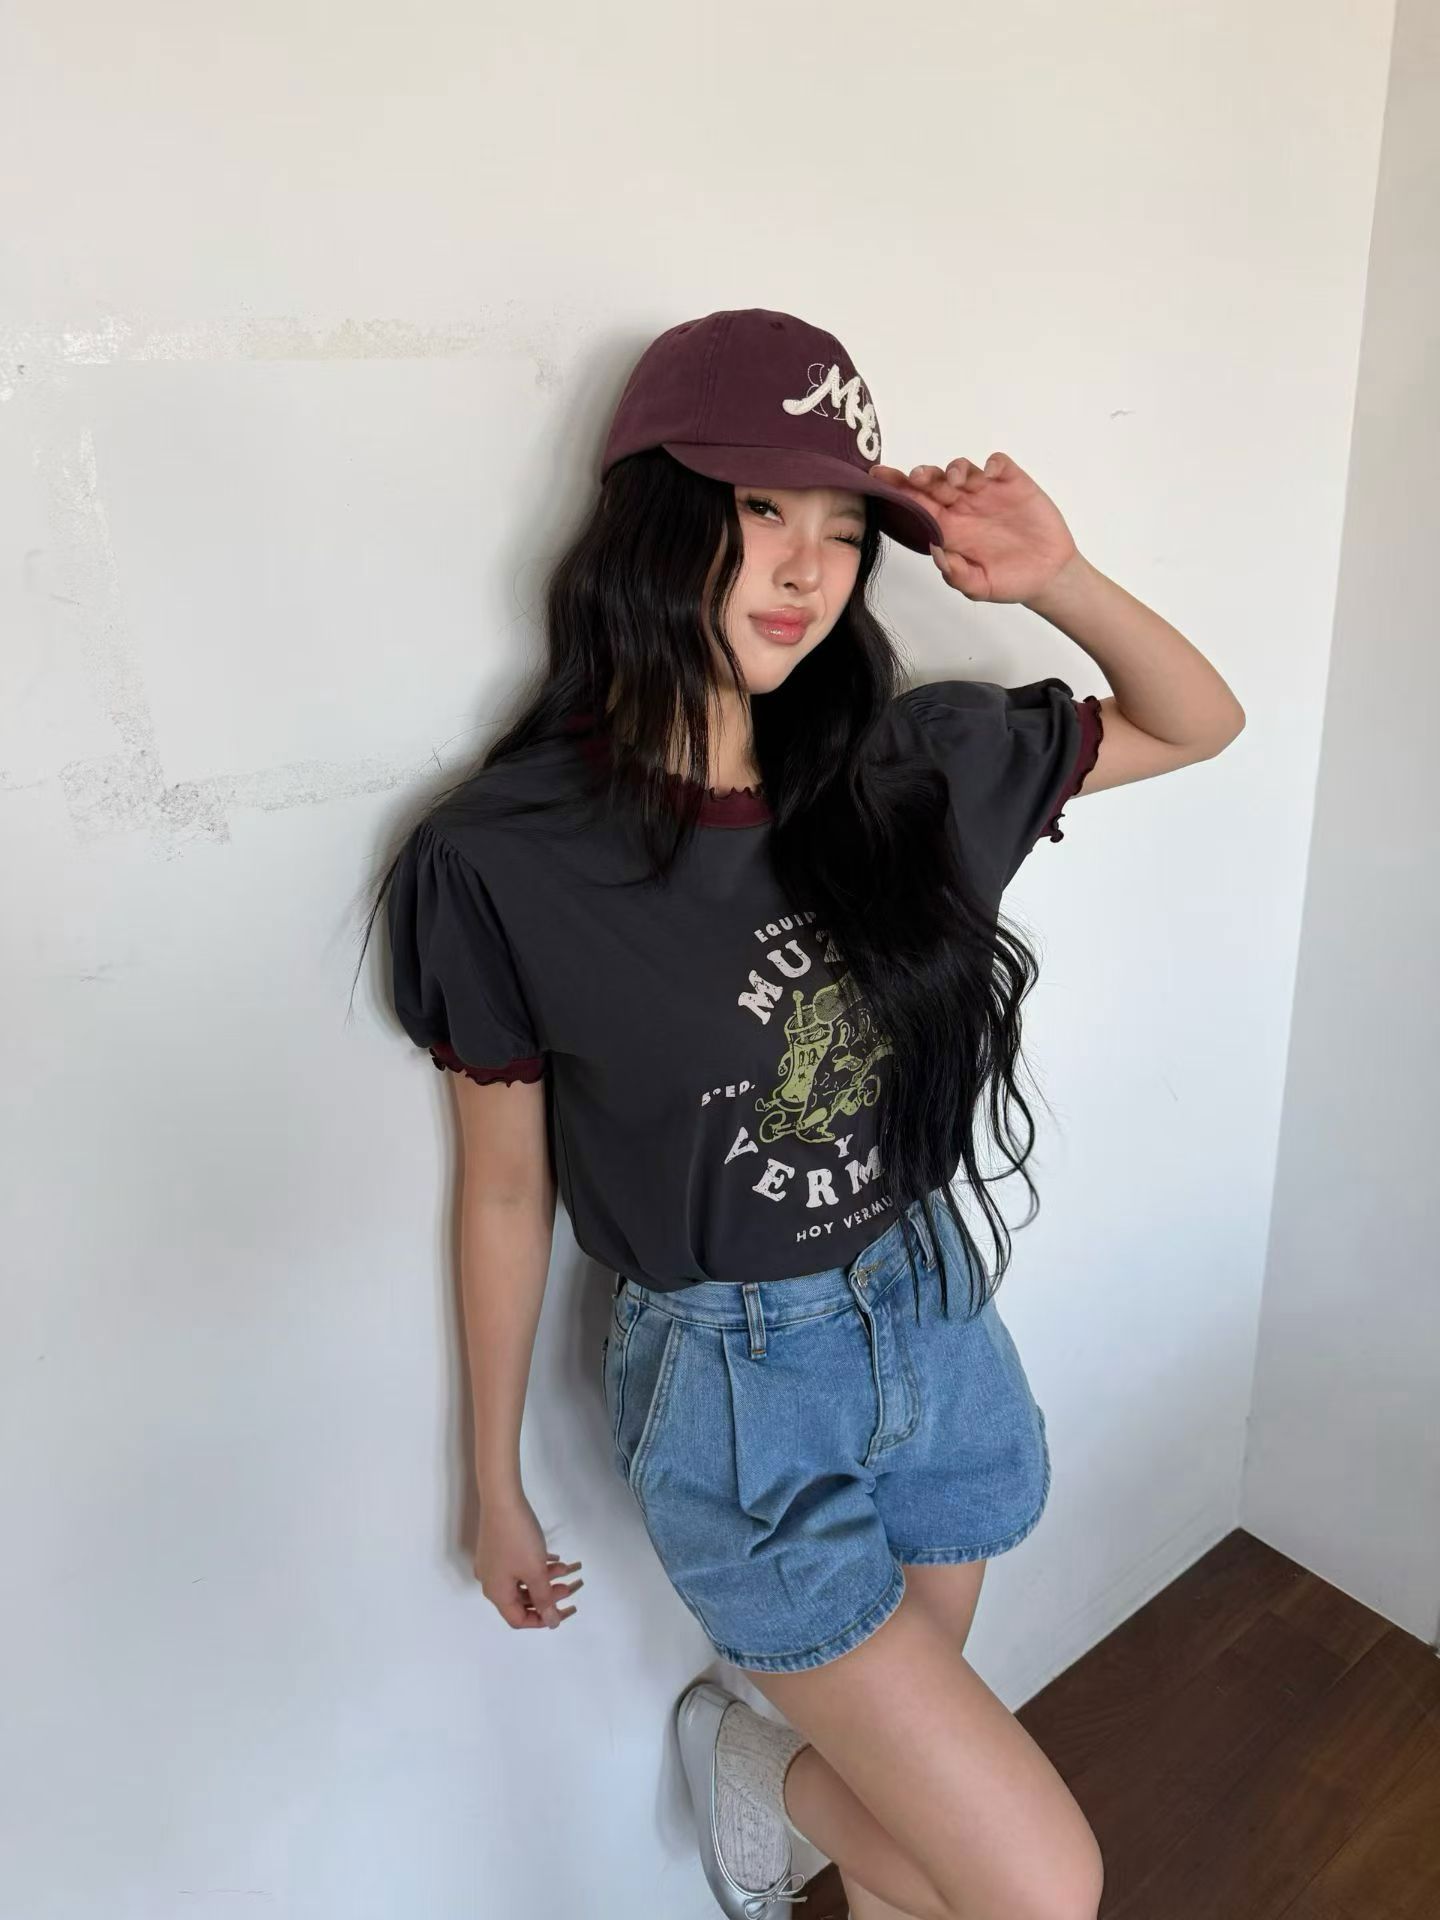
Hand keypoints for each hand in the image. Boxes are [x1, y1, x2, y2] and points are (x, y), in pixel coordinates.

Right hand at [475, 1487, 582, 1629]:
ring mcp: (492, 1564)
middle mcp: (491, 1582)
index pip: (518, 1619)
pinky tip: (554, 1557)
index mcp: (496, 1593)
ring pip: (523, 1580)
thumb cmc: (518, 1539)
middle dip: (548, 1595)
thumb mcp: (535, 1572)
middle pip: (522, 1600)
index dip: (542, 1620)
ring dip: (545, 1578)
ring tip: (567, 1568)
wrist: (502, 1499)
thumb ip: (545, 1599)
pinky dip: (537, 1565)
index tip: (564, 1610)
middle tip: (570, 1586)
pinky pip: (519, 1565)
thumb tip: (552, 1623)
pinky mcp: (498, 1547)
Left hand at [869, 451, 1080, 605]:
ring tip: (955, 481)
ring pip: (963, 470)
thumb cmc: (1009, 581)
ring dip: (954, 469)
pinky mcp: (1014, 484)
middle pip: (935, 482)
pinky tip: (990, 474)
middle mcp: (963, 507)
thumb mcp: (979, 588)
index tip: (878, 479)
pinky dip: (992, 464)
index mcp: (949, 529)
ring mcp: (988, 493)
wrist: (1048, 577)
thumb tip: (934, 550)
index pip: (917, 504)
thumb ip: (956, 574)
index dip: (898, 490)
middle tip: (917, 478)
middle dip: (922, 476)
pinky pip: (998, 464)